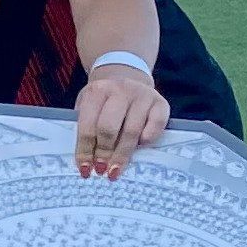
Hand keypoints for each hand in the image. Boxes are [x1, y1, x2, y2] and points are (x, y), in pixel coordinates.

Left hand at [72, 60, 167, 178]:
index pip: (87, 125)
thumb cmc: (103, 100)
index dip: (85, 150)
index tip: (85, 169)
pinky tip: (139, 148)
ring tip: (115, 169)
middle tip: (101, 170)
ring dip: (123, 154)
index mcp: (96, 91)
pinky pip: (156, 126)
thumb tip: (87, 160)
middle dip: (104, 153)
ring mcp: (142, 95)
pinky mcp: (161, 102)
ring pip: (132, 131)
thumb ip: (86, 126)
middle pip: (109, 128)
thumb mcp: (87, 105)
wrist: (126, 76)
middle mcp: (120, 90)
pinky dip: (147, 140)